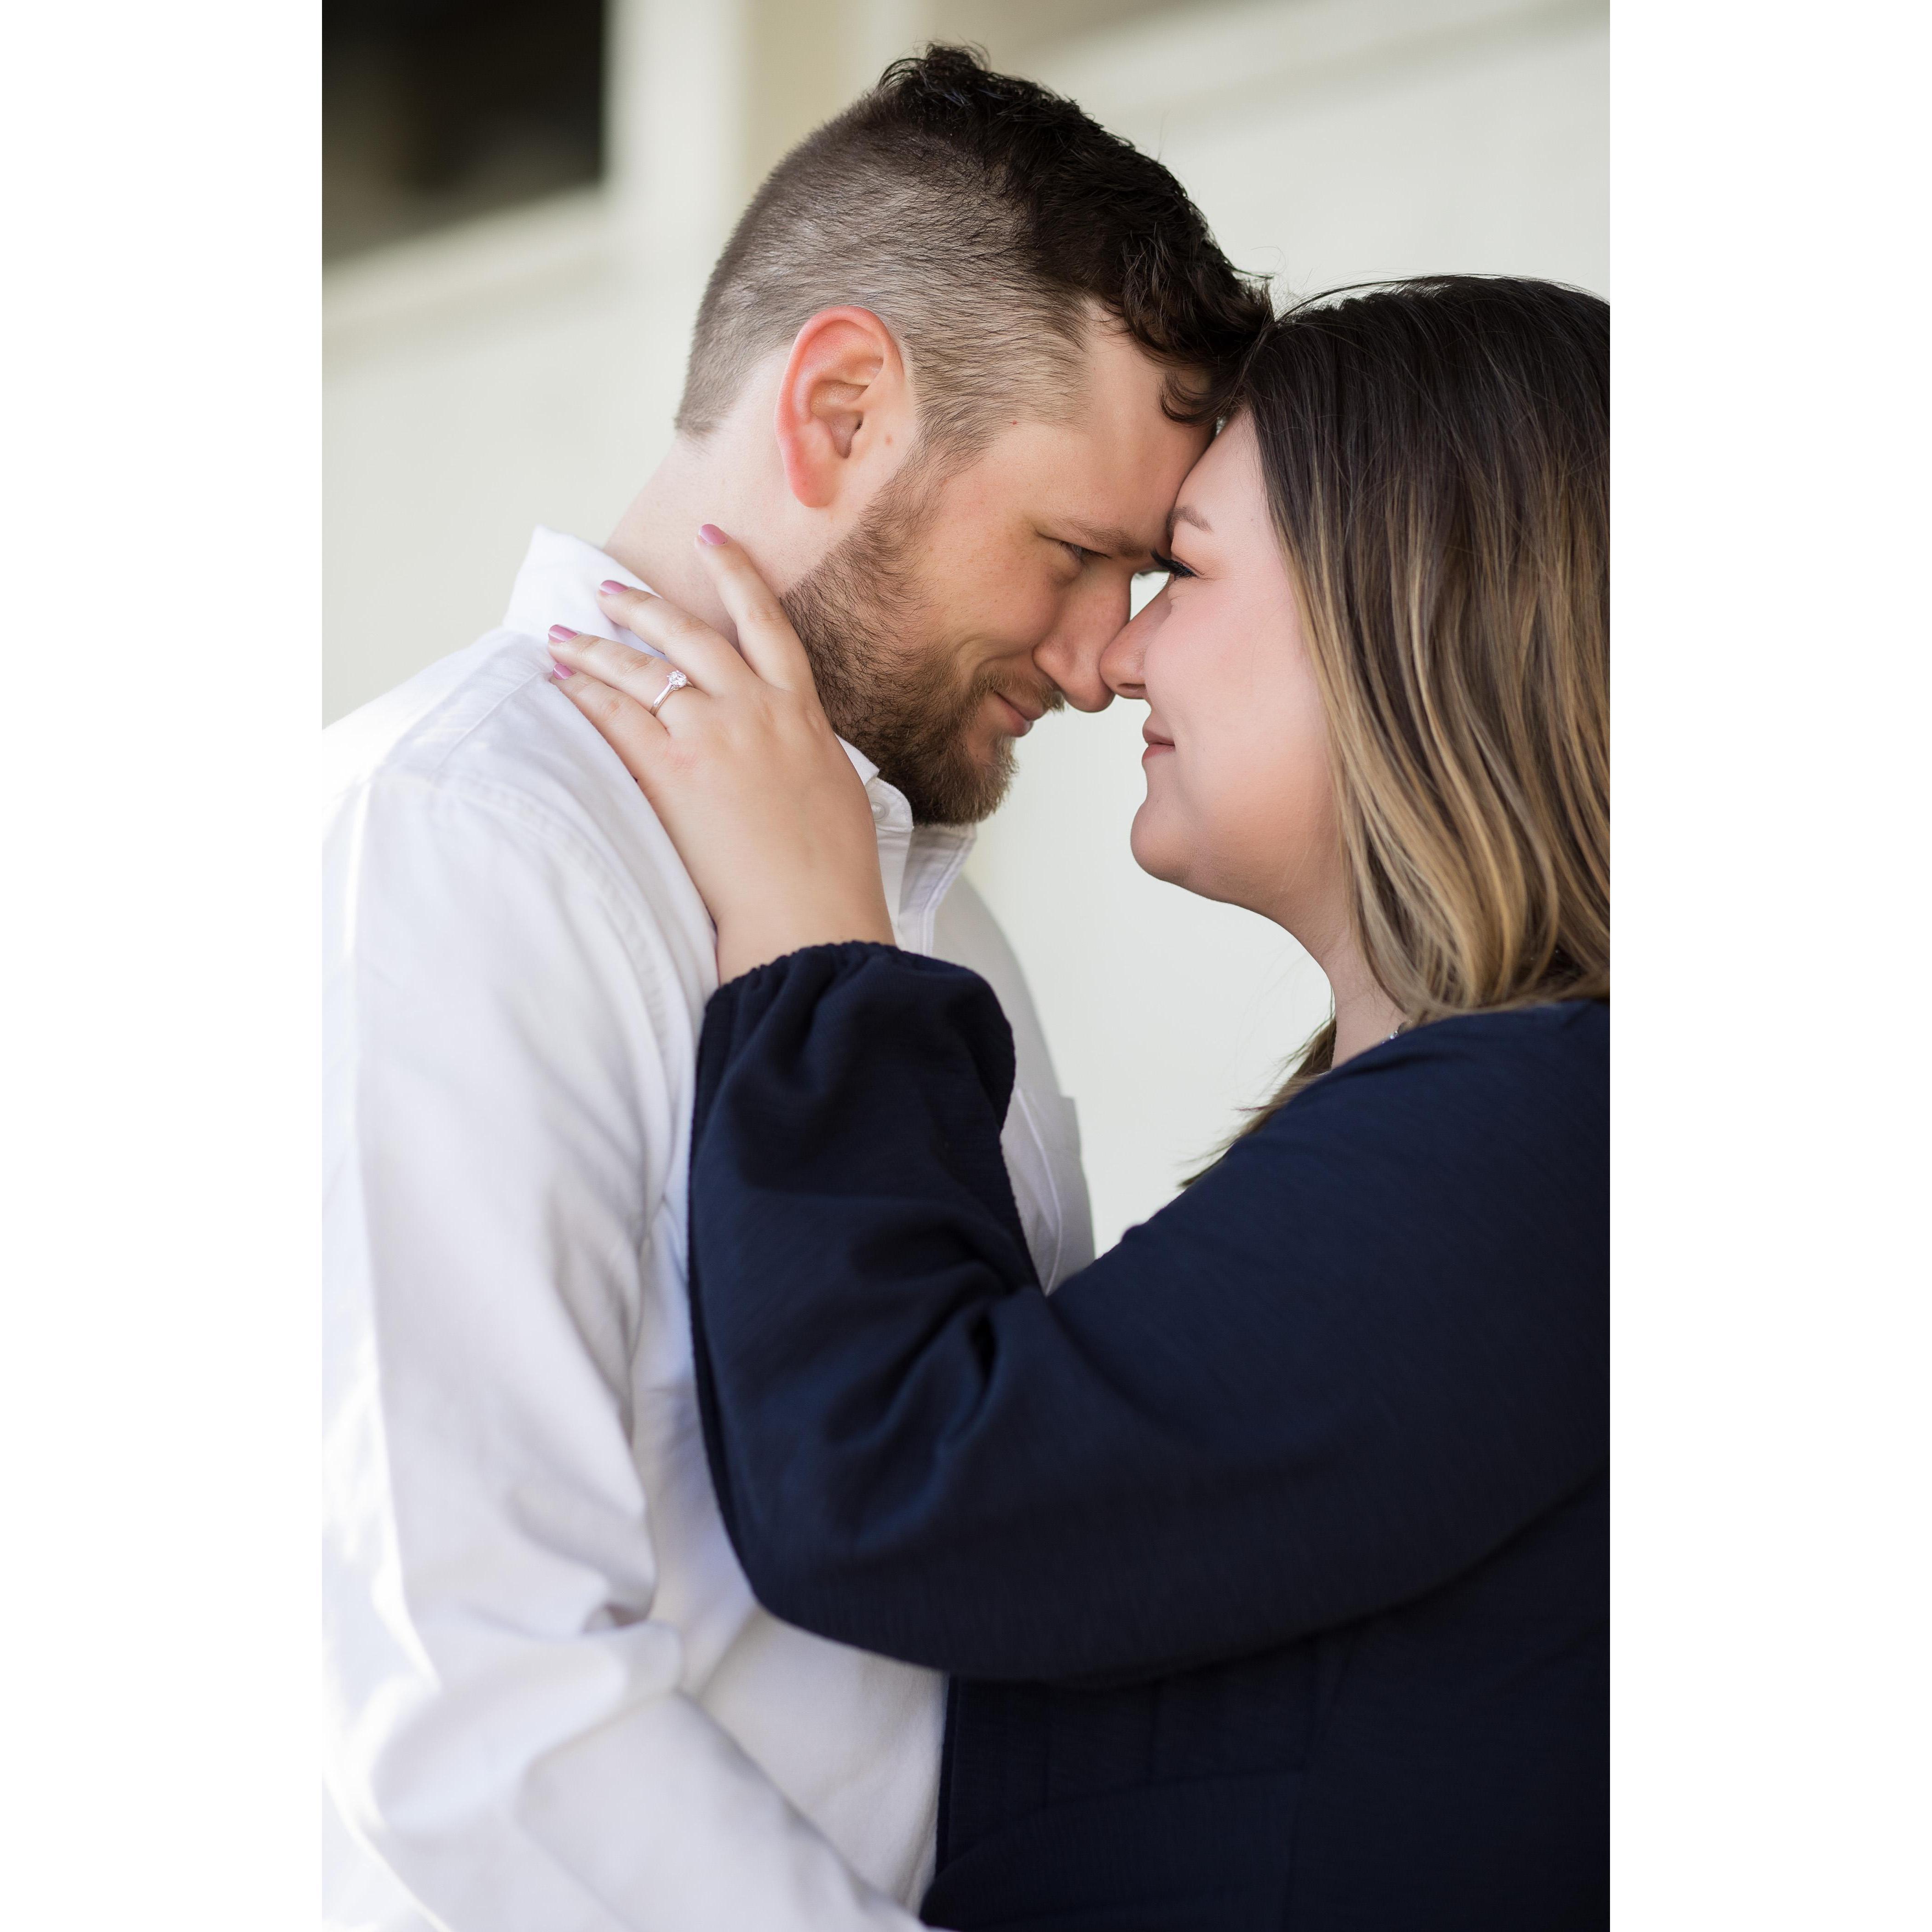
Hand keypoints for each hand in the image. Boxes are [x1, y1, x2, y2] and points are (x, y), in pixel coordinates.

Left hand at [546, 527, 895, 982]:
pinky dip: (584, 696)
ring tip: (562, 636)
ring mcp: (712, 734)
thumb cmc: (833, 866)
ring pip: (643, 670)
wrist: (810, 909)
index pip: (766, 623)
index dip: (737, 574)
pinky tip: (560, 683)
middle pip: (690, 634)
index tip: (713, 541)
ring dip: (597, 648)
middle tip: (608, 588)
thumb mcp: (837, 788)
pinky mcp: (674, 771)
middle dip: (643, 605)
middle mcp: (755, 708)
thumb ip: (808, 751)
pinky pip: (617, 719)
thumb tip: (797, 747)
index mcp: (801, 711)